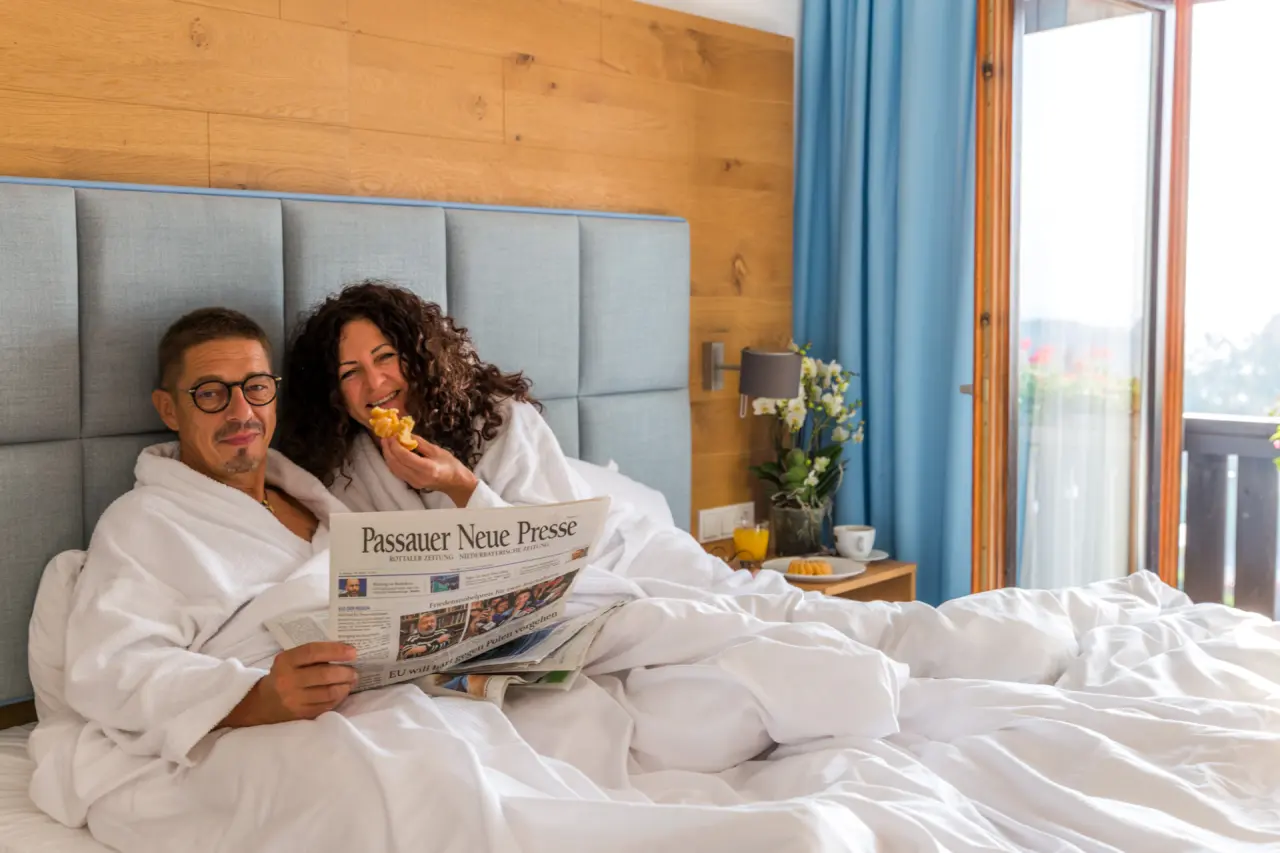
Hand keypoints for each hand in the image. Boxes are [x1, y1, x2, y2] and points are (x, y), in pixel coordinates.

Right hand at [221, 642, 357, 727]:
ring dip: (345, 686)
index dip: (335, 651)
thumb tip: (345, 651)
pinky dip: (339, 698)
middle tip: (355, 670)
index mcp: (285, 661)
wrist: (263, 703)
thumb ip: (312, 655)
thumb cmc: (283, 675)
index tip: (353, 652)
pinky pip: (326, 705)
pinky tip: (342, 691)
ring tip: (351, 681)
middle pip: (324, 675)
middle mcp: (288, 681)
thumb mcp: (290, 660)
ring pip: (328, 693)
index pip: (313, 652)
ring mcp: (294, 700)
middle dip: (345, 672)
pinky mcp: (301, 714)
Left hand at [380, 436, 477, 506]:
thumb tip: (405, 433)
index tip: (392, 434)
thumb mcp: (436, 450)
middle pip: (395, 463)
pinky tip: (391, 453)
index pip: (404, 456)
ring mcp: (413, 482)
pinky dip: (392, 461)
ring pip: (393, 468)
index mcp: (427, 468)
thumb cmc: (450, 464)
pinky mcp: (411, 484)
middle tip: (385, 436)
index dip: (395, 445)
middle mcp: (417, 477)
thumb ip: (420, 443)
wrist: (455, 482)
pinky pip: (397, 472)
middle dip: (388, 449)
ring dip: (388, 455)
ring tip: (386, 443)